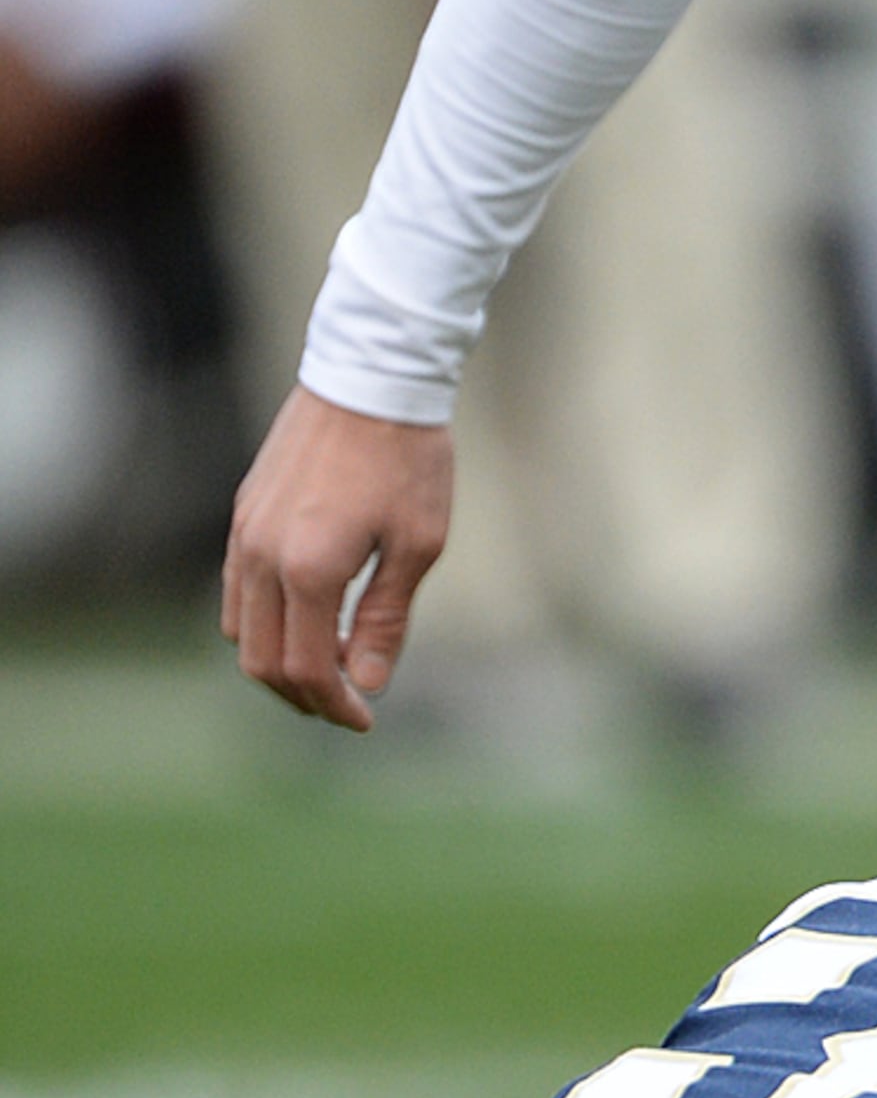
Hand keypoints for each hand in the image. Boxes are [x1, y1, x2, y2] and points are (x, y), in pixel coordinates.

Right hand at [219, 386, 452, 728]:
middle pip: (261, 660)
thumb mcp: (417, 544)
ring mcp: (245, 533)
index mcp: (309, 570)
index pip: (306, 668)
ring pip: (240, 629)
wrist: (371, 379)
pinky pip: (237, 590)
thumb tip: (367, 680)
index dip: (334, 704)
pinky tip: (308, 620)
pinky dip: (264, 622)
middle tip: (347, 704)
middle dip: (303, 694)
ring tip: (329, 667)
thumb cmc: (409, 460)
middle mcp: (262, 556)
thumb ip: (386, 617)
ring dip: (278, 661)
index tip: (366, 718)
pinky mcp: (243, 513)